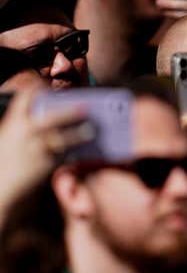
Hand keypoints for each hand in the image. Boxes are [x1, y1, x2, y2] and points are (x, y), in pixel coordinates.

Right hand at [0, 85, 87, 214]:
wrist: (1, 186)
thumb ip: (21, 122)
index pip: (26, 97)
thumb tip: (45, 110)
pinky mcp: (46, 164)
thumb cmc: (6, 159)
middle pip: (52, 118)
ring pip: (64, 138)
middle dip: (70, 112)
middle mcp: (26, 133)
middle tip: (86, 108)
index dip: (39, 88)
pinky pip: (66, 155)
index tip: (50, 86)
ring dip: (79, 134)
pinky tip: (87, 150)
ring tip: (91, 131)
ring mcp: (37, 149)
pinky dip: (76, 152)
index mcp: (14, 123)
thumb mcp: (6, 136)